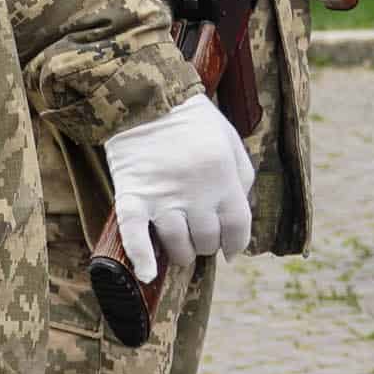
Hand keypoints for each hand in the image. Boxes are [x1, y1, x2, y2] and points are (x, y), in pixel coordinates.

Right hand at [102, 94, 255, 285]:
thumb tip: (239, 219)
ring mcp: (162, 196)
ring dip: (180, 252)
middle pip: (206, 239)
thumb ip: (241, 178)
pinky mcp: (132, 195)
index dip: (235, 244)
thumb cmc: (192, 121)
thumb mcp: (230, 142)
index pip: (236, 227)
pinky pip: (135, 234)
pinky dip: (141, 257)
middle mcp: (196, 192)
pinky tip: (146, 274)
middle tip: (197, 238)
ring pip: (177, 244)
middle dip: (205, 244)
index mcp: (223, 178)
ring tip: (177, 247)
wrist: (145, 99)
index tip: (229, 251)